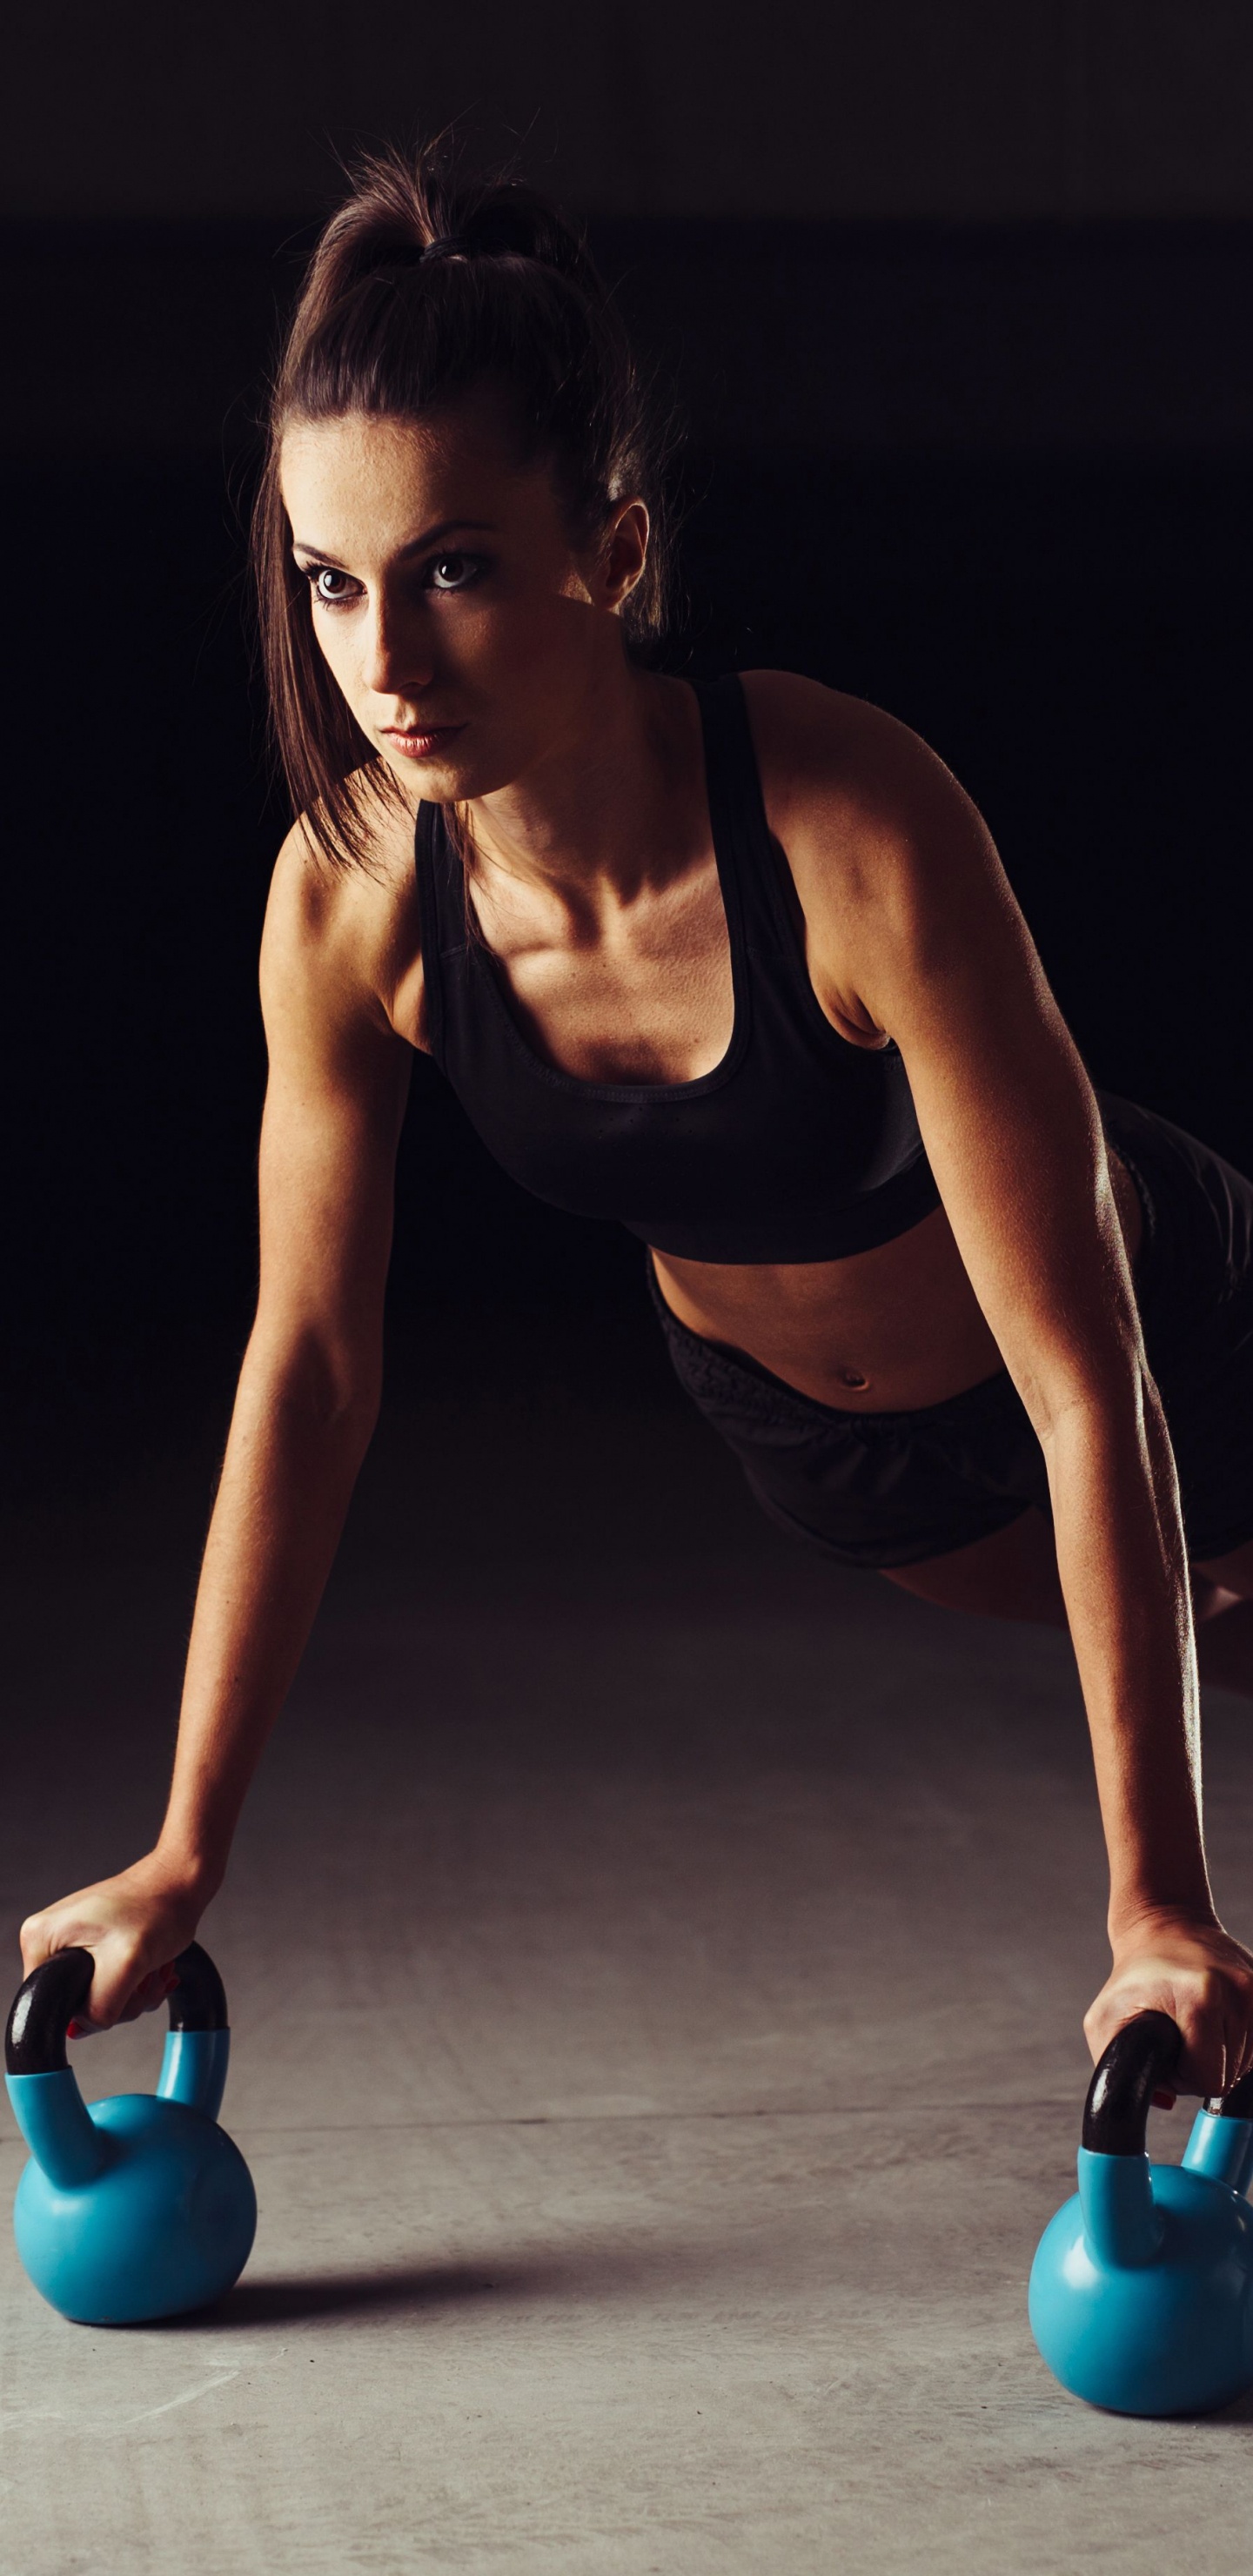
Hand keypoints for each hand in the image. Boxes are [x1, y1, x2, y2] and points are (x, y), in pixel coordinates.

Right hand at [19, 1854, 207, 2036]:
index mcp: (41, 1939)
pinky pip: (111, 1985)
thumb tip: (84, 2028)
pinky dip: (138, 1983)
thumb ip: (100, 2006)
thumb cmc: (156, 1907)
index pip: (52, 2002)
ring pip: (100, 1997)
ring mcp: (74, 1943)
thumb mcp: (126, 1964)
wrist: (181, 1880)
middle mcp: (50, 1940)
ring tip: (154, 1968)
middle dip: (122, 1999)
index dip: (90, 2007)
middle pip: (78, 2002)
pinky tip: (156, 1967)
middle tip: (144, 1976)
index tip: (123, 1986)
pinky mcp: (95, 1946)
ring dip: (135, 1991)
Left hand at [1084, 1907, 1252, 2103]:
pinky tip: (1217, 2025)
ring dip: (1221, 2056)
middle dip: (1203, 2067)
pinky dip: (1239, 2044)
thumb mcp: (1104, 2019)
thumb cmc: (1134, 1976)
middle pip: (1232, 2074)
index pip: (1209, 2079)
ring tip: (1196, 2028)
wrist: (1165, 1924)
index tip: (1169, 2052)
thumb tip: (1165, 2100)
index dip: (1184, 2077)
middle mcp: (1238, 1989)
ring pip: (1249, 2063)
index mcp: (1200, 1997)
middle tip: (1180, 2038)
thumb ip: (1118, 2068)